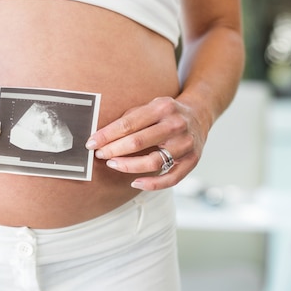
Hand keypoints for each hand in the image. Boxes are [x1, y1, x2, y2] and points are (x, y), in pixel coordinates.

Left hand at [85, 96, 207, 190]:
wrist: (200, 114)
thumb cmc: (167, 113)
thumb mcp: (150, 106)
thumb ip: (130, 118)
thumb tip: (102, 135)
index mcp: (163, 107)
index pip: (128, 124)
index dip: (107, 135)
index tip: (91, 143)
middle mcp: (176, 125)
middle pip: (138, 142)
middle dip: (113, 150)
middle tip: (99, 154)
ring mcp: (185, 144)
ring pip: (153, 161)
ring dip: (128, 166)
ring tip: (112, 164)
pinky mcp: (192, 161)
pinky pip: (170, 178)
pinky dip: (152, 184)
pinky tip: (135, 183)